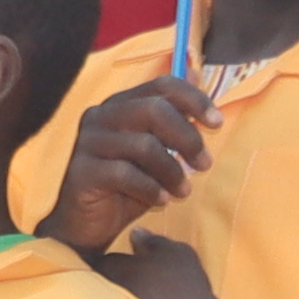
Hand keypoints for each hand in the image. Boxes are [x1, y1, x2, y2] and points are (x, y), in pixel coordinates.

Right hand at [43, 74, 215, 249]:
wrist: (85, 225)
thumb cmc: (125, 186)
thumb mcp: (156, 150)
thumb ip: (173, 116)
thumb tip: (197, 74)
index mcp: (120, 104)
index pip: (161, 85)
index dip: (194, 99)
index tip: (216, 123)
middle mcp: (100, 116)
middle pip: (154, 110)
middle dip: (188, 137)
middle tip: (204, 164)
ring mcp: (88, 143)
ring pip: (144, 145)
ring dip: (173, 171)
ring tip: (183, 191)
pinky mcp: (82, 171)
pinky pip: (126, 174)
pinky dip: (152, 189)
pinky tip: (162, 201)